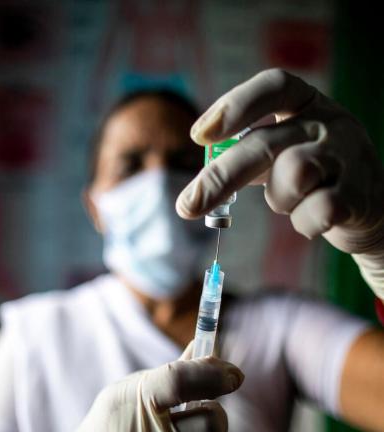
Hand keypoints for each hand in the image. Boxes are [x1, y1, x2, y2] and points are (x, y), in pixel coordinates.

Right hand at [53, 348, 243, 431]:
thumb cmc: (112, 420)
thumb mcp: (131, 388)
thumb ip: (169, 372)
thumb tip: (204, 347)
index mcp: (134, 404)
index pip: (179, 381)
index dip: (211, 370)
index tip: (234, 372)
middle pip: (213, 423)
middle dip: (216, 410)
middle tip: (206, 404)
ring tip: (183, 429)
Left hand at [176, 69, 383, 296]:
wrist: (369, 204)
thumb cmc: (313, 173)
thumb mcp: (282, 151)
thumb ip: (248, 155)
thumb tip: (200, 184)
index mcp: (305, 104)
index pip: (272, 87)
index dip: (234, 106)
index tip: (199, 135)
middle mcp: (327, 122)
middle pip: (264, 144)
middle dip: (220, 178)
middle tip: (186, 206)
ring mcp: (347, 156)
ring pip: (293, 175)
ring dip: (280, 200)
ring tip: (290, 202)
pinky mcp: (359, 194)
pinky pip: (316, 211)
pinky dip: (303, 222)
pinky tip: (314, 219)